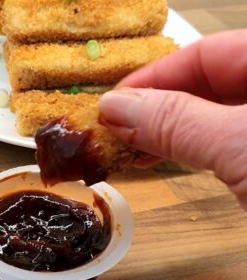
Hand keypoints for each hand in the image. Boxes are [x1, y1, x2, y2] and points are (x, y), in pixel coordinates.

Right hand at [98, 29, 246, 208]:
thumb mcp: (240, 146)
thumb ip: (178, 122)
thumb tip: (115, 107)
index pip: (202, 53)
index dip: (152, 77)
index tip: (112, 103)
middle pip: (203, 83)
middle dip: (154, 107)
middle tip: (114, 128)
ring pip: (208, 114)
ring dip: (165, 132)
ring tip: (128, 148)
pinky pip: (217, 140)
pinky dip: (187, 149)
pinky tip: (160, 158)